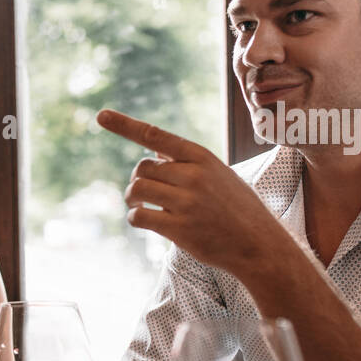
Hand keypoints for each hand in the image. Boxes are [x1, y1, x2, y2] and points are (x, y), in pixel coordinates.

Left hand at [99, 109, 289, 278]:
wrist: (259, 244)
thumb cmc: (236, 208)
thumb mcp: (218, 174)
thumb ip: (187, 164)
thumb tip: (153, 158)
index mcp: (202, 157)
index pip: (156, 136)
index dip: (125, 125)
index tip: (101, 116)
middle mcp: (194, 176)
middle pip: (141, 167)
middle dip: (137, 179)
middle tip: (145, 193)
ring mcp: (187, 202)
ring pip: (136, 189)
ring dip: (132, 198)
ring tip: (140, 206)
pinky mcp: (179, 229)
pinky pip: (139, 216)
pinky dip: (135, 217)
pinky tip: (144, 221)